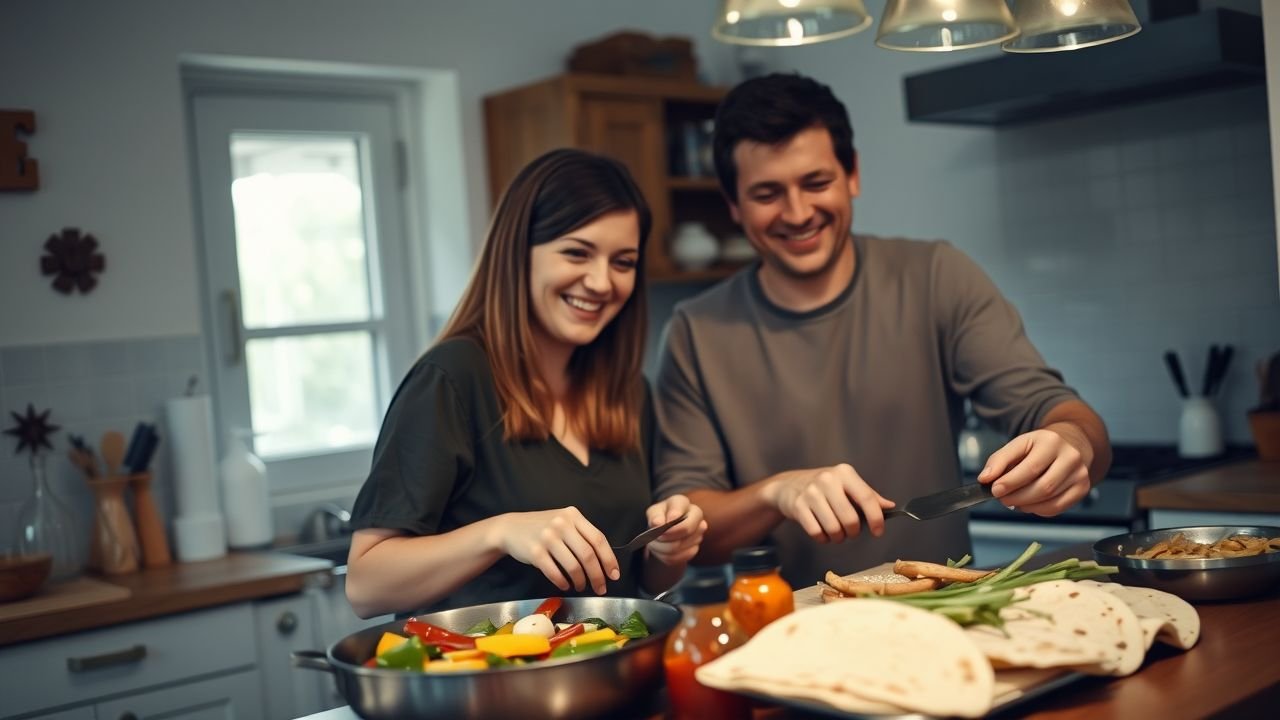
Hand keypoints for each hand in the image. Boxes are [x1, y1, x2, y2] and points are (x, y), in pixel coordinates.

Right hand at [494, 506, 618, 594]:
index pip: (598, 539)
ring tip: (581, 586)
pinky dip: (563, 582)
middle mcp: (562, 524)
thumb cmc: (542, 527)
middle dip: (597, 575)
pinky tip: (566, 585)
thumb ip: (581, 534)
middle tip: (601, 588)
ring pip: (573, 566)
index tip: (614, 575)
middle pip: (588, 555)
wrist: (510, 528)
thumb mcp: (563, 522)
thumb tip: (604, 561)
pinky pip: (555, 572)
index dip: (609, 559)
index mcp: (573, 516)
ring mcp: (547, 537)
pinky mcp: (535, 552)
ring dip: (580, 581)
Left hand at [643, 495, 706, 566]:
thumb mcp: (653, 513)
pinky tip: (663, 551)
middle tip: (656, 537)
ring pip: (679, 546)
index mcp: (682, 502)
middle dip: (666, 536)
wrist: (664, 533)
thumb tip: (657, 523)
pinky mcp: (695, 548)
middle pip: (686, 529)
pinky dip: (667, 557)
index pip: (681, 509)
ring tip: (655, 543)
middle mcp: (695, 516)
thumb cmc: (659, 518)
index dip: (671, 519)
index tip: (660, 525)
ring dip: (662, 548)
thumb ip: (655, 516)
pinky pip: (680, 557)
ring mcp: (698, 533)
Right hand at [759, 464, 894, 542]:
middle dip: (853, 532)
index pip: (866, 498)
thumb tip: (890, 507)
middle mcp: (828, 480)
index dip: (876, 518)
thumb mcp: (847, 485)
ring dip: (838, 537)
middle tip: (850, 531)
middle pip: (851, 519)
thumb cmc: (824, 487)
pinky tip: (822, 532)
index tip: (878, 531)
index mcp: (844, 473)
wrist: (788, 485)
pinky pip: (817, 533)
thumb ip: (868, 496)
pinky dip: (823, 539)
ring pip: (834, 529)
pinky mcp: (798, 507)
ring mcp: (811, 493)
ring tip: (835, 532)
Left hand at [979, 422, 1092, 516]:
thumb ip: (998, 460)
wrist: (1068, 444)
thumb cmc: (1039, 447)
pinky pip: (1057, 507)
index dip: (1011, 482)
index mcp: (1051, 442)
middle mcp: (1070, 457)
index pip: (1031, 467)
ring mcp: (1080, 474)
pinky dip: (1038, 510)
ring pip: (1050, 499)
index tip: (994, 489)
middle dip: (1017, 497)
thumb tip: (985, 478)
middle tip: (1002, 498)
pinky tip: (1028, 504)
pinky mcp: (1082, 488)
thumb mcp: (1018, 445)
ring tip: (1013, 501)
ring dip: (1026, 505)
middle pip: (1043, 487)